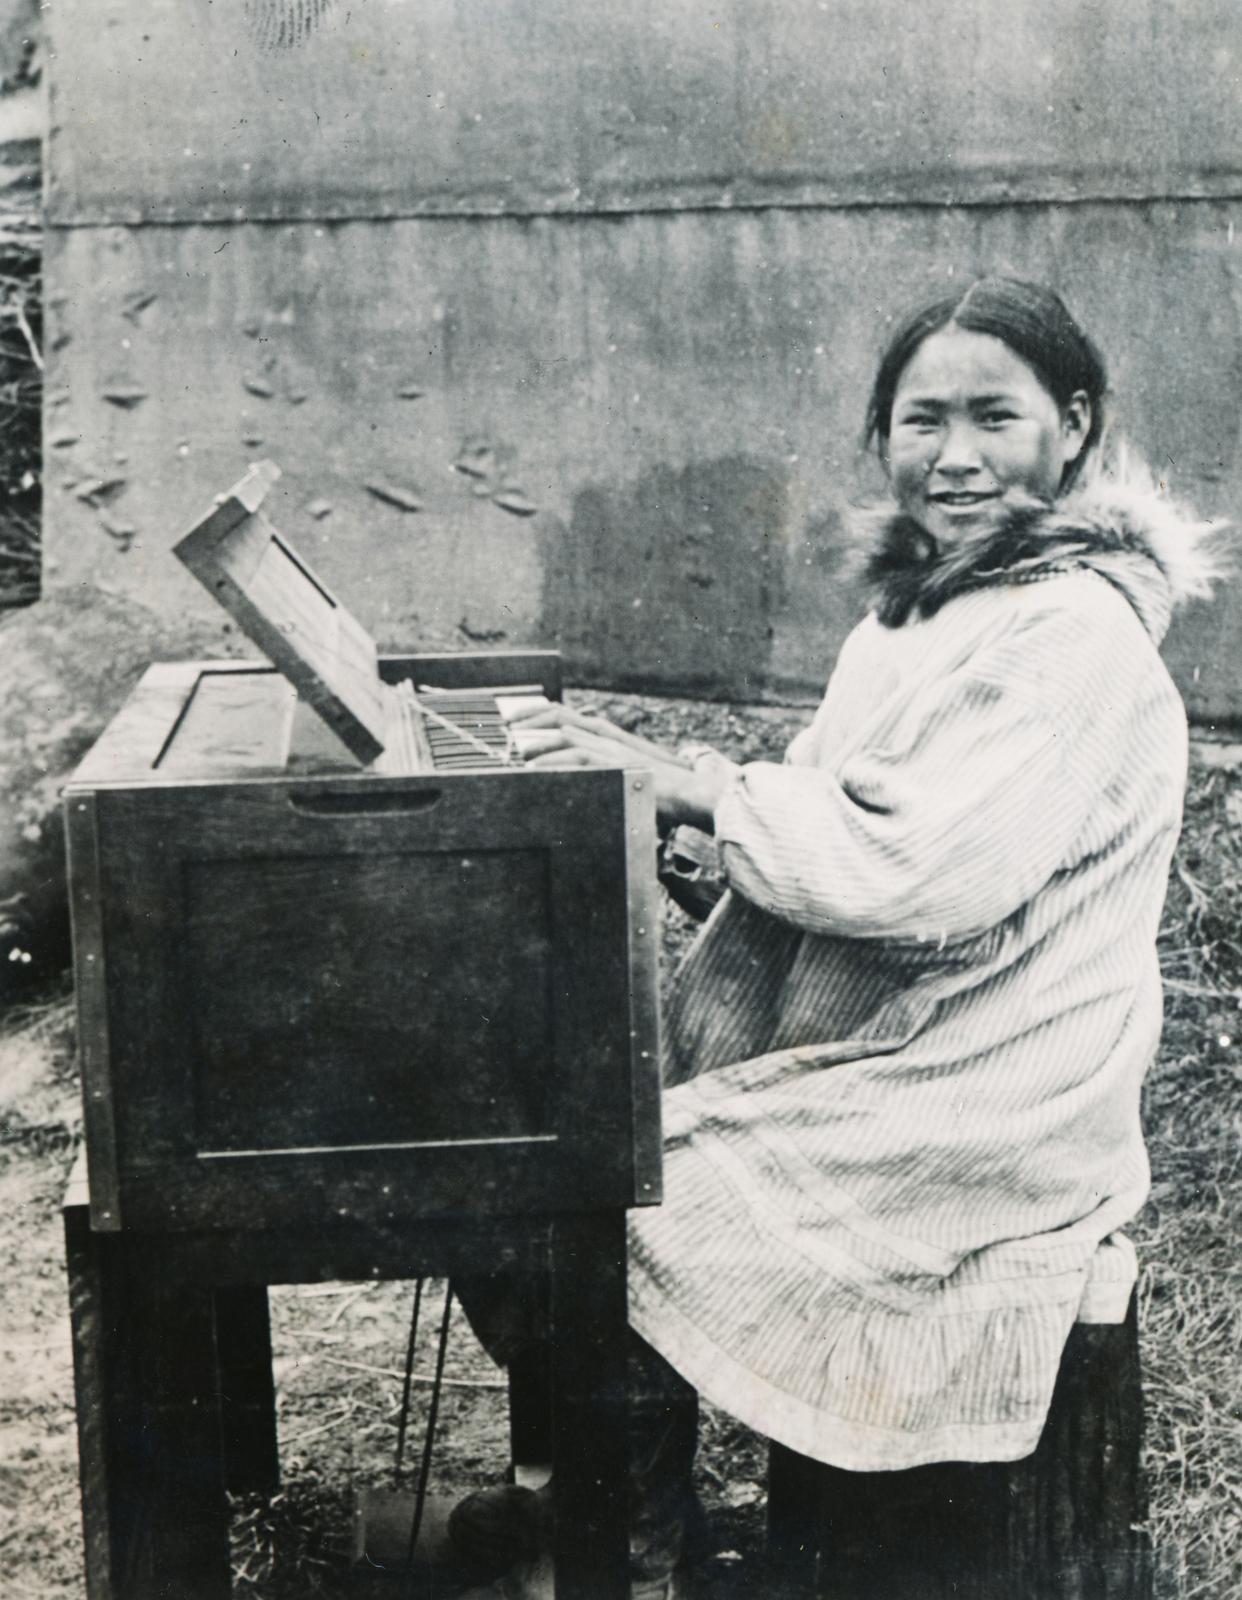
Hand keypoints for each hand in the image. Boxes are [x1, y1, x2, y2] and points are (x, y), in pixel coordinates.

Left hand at [513, 710, 738, 831]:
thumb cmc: (659, 791)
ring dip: (537, 741)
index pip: (567, 714)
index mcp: (607, 737)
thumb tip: (575, 782)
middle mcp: (607, 736)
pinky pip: (577, 757)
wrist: (690, 794)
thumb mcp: (623, 776)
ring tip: (514, 751)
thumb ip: (600, 774)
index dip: (538, 713)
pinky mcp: (615, 764)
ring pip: (565, 734)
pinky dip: (553, 760)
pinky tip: (535, 767)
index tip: (514, 719)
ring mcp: (611, 748)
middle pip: (561, 716)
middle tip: (504, 728)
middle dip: (529, 719)